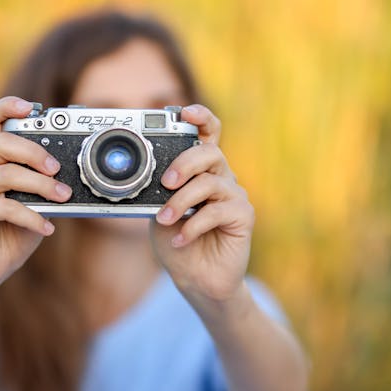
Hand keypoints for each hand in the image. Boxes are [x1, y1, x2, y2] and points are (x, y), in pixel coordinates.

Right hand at [0, 97, 71, 288]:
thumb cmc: (16, 227)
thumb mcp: (36, 197)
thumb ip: (44, 178)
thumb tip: (70, 167)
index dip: (8, 106)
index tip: (31, 108)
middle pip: (2, 143)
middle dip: (35, 153)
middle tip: (57, 169)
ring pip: (8, 174)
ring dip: (41, 187)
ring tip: (62, 198)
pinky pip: (6, 207)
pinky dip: (32, 217)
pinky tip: (46, 227)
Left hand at [150, 104, 254, 307]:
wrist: (197, 279)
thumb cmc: (177, 242)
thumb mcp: (158, 212)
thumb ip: (156, 192)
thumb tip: (146, 177)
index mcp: (201, 170)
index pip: (207, 134)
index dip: (201, 118)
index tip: (184, 111)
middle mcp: (221, 177)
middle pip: (210, 152)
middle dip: (185, 162)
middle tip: (167, 181)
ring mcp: (234, 196)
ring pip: (211, 183)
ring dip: (182, 201)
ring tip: (165, 219)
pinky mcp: (243, 217)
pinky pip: (218, 211)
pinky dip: (193, 225)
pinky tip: (181, 239)